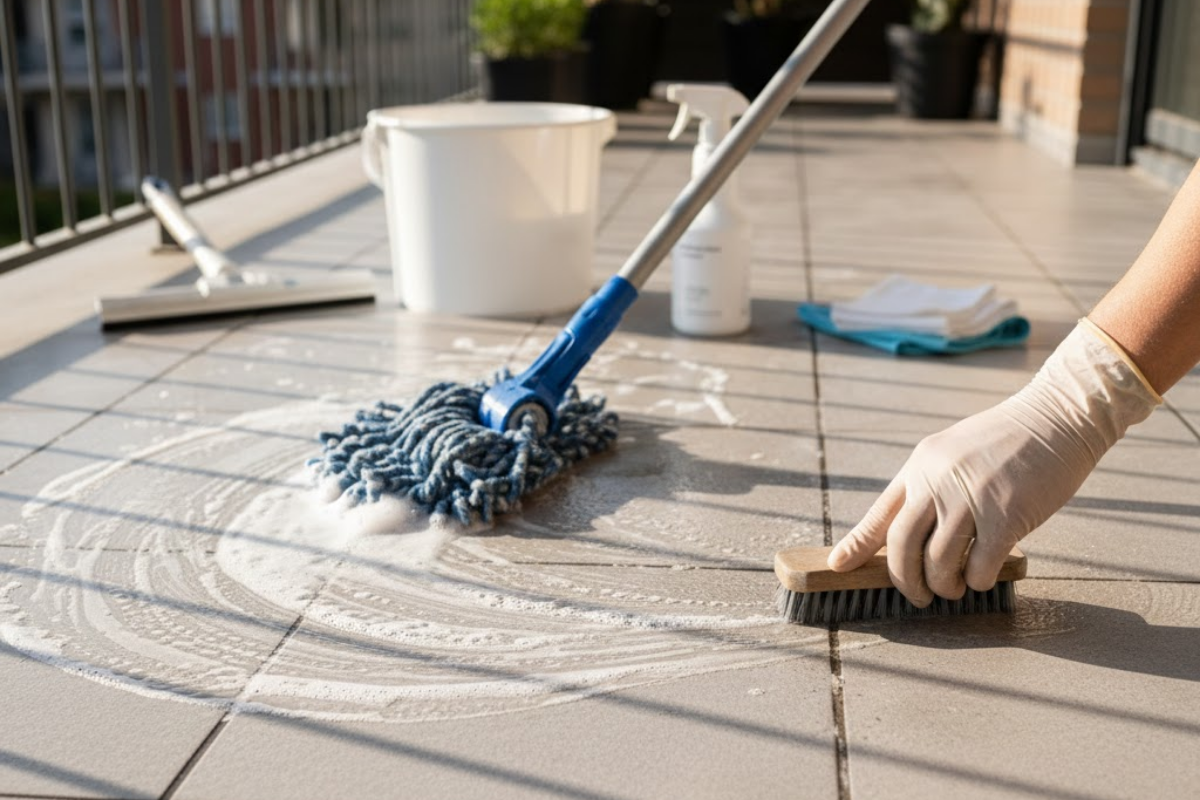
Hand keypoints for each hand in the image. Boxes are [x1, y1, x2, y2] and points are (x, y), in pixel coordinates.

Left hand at [828, 320, 1160, 605]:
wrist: (1057, 415)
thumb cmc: (1009, 441)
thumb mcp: (954, 453)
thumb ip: (931, 486)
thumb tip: (913, 532)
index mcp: (920, 466)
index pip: (880, 514)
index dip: (857, 546)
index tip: (838, 566)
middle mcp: (937, 481)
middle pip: (901, 545)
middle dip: (904, 581)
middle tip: (916, 597)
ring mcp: (970, 498)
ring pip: (938, 562)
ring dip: (943, 586)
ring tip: (952, 590)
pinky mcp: (1006, 515)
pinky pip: (979, 565)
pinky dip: (977, 581)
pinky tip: (982, 579)